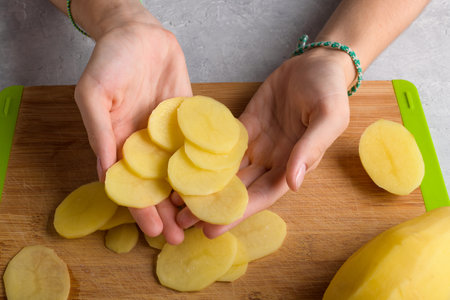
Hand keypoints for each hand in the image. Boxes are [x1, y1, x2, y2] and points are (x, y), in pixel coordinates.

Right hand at [74, 14, 190, 243]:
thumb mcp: (94, 95)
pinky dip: (207, 163)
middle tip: (181, 236)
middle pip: (158, 185)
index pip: (132, 185)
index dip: (141, 210)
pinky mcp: (190, 120)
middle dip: (168, 212)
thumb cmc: (110, 61)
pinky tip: (220, 181)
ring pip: (181, 171)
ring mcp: (170, 134)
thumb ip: (100, 133)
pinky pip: (200, 145)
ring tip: (202, 217)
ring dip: (189, 195)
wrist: (139, 33)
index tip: (153, 232)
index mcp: (121, 145)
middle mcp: (147, 145)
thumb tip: (105, 174)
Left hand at [175, 48, 352, 237]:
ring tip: (177, 199)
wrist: (315, 63)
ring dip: (205, 184)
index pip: (262, 195)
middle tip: (182, 221)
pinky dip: (205, 155)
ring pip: (228, 170)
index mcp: (293, 165)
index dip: (238, 213)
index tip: (212, 229)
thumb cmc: (328, 90)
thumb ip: (311, 149)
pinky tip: (186, 164)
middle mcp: (272, 160)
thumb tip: (293, 184)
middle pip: (240, 188)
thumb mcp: (328, 117)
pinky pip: (223, 143)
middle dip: (213, 205)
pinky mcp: (245, 125)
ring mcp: (257, 143)